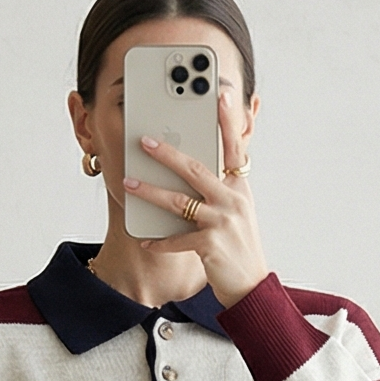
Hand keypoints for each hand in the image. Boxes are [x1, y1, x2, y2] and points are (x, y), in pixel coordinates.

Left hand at [123, 87, 267, 308]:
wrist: (250, 286)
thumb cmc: (238, 246)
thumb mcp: (236, 211)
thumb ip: (220, 187)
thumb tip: (193, 167)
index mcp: (239, 187)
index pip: (234, 146)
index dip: (227, 119)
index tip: (219, 94)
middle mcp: (233, 200)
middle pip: (196, 169)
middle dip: (167, 153)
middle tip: (144, 141)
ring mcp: (222, 222)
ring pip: (180, 202)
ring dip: (151, 192)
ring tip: (129, 183)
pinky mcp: (211, 246)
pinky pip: (178, 239)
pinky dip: (160, 241)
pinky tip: (145, 239)